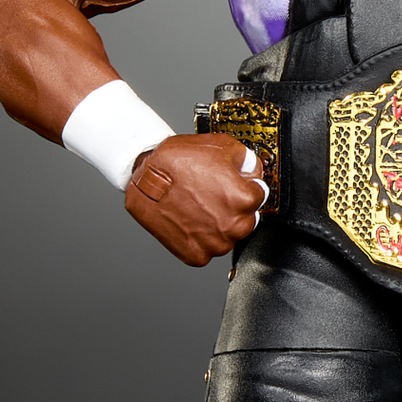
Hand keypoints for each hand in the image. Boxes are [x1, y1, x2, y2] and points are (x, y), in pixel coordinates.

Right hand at [124, 133, 265, 265]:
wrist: (143, 179)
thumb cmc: (176, 162)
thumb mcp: (220, 146)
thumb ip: (246, 160)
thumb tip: (253, 170)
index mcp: (243, 199)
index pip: (259, 195)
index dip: (245, 186)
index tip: (234, 184)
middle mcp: (232, 225)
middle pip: (245, 218)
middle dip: (233, 207)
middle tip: (212, 194)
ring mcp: (214, 243)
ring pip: (227, 236)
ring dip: (217, 224)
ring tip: (198, 206)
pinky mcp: (196, 255)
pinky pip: (207, 249)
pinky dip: (200, 238)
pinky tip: (190, 220)